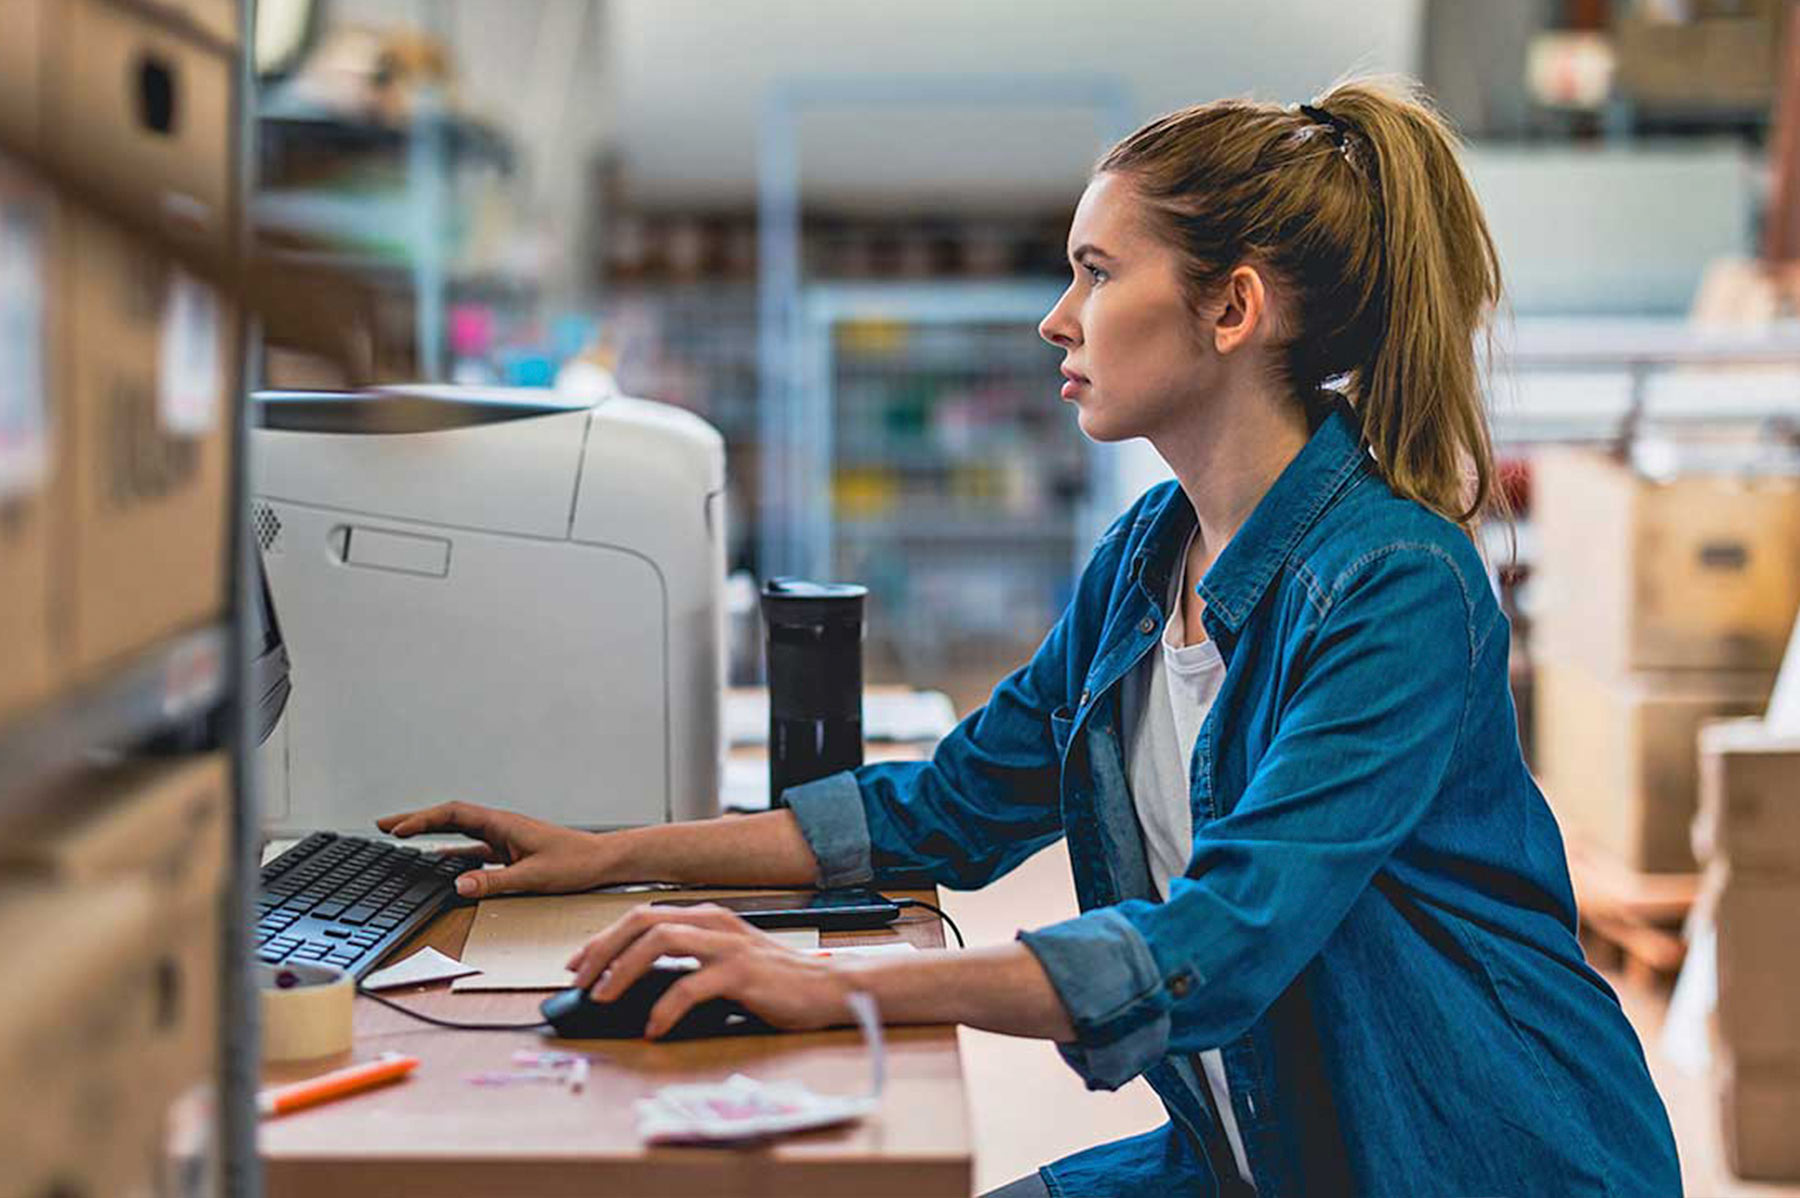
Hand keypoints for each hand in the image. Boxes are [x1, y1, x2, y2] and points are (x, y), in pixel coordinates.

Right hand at [376, 801, 614, 898]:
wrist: (603, 860)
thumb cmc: (576, 863)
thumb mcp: (533, 877)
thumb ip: (494, 882)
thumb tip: (458, 884)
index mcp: (503, 824)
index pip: (454, 815)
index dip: (423, 820)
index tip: (397, 829)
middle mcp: (501, 827)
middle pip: (450, 818)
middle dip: (416, 820)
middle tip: (384, 826)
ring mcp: (504, 839)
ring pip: (459, 832)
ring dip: (431, 834)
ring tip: (401, 837)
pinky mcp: (510, 852)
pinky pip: (474, 849)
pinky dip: (452, 852)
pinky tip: (438, 860)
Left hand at [565, 904, 852, 1037]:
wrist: (828, 989)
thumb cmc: (775, 981)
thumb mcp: (725, 962)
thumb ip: (688, 962)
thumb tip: (635, 984)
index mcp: (707, 917)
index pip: (642, 916)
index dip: (604, 938)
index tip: (578, 964)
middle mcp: (714, 923)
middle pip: (642, 921)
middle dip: (602, 950)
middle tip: (578, 982)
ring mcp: (728, 945)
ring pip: (659, 942)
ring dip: (622, 970)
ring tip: (603, 998)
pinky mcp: (742, 973)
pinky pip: (691, 986)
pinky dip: (664, 1008)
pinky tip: (653, 1027)